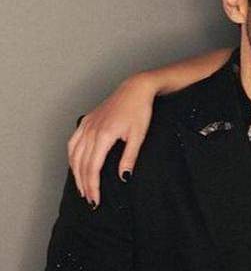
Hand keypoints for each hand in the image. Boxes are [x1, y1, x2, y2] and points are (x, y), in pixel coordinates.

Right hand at [67, 73, 155, 206]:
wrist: (136, 89)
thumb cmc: (140, 110)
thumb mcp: (139, 135)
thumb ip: (129, 157)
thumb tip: (123, 178)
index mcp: (104, 135)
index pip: (93, 168)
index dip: (93, 186)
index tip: (96, 199)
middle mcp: (91, 130)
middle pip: (82, 164)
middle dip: (84, 184)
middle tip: (90, 200)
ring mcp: (86, 125)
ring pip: (74, 154)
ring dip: (76, 173)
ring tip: (82, 188)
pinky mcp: (86, 120)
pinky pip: (73, 142)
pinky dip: (72, 157)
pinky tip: (75, 166)